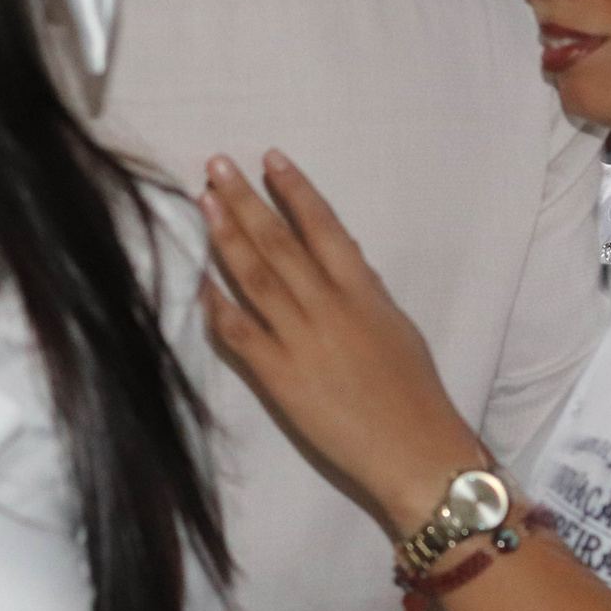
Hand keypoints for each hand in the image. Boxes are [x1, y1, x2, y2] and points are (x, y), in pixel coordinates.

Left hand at [200, 151, 488, 536]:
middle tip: (217, 166)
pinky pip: (239, 331)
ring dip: (226, 235)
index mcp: (363, 291)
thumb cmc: (414, 393)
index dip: (296, 190)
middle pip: (279, 242)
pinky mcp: (280, 376)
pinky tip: (195, 278)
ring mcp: (302, 339)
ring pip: (255, 276)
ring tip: (203, 202)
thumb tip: (344, 262)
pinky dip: (215, 303)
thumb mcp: (397, 328)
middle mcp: (329, 306)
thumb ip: (366, 292)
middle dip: (246, 200)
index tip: (271, 159)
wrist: (415, 452)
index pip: (324, 227)